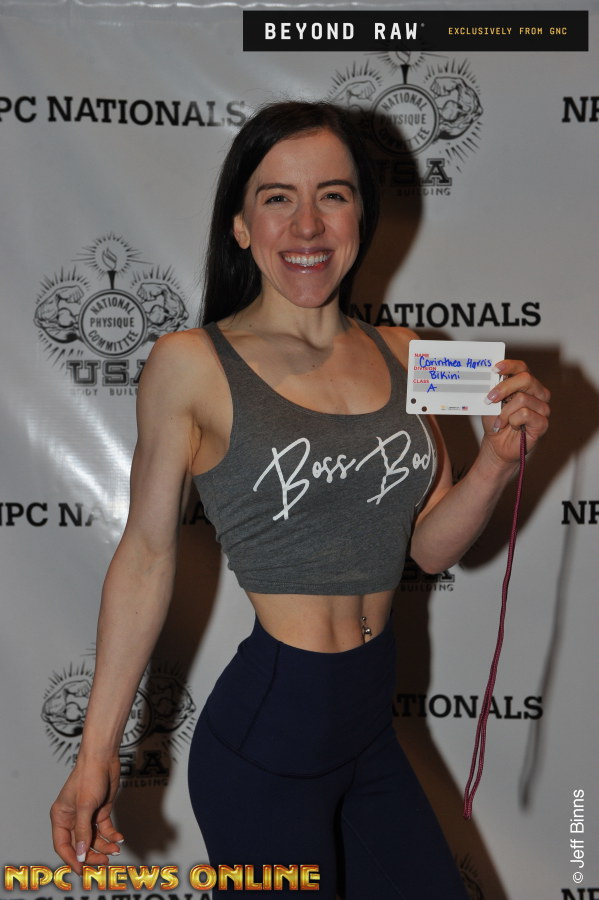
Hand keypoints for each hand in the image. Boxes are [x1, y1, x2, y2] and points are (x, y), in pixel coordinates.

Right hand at [50, 756, 122, 873]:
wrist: (104, 758)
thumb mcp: (85, 806)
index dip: (72, 859)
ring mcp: (87, 816)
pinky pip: (104, 830)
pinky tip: (119, 838)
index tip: (81, 870)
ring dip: (104, 846)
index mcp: (61, 817)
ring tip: (115, 849)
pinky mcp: (100, 811)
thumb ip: (83, 831)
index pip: (63, 845)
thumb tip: (81, 854)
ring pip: (93, 839)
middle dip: (91, 855)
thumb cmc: (89, 776)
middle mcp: (72, 818)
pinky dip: (111, 836)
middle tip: (104, 861)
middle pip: (80, 845)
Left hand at [481, 359, 550, 463]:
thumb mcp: (491, 403)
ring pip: (522, 399)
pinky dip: (513, 421)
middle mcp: (537, 393)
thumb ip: (493, 390)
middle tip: (490, 398)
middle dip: (504, 387)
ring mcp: (542, 407)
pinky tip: (512, 426)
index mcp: (525, 384)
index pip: (522, 367)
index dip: (509, 365)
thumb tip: (489, 378)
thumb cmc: (496, 422)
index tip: (495, 369)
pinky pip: (525, 414)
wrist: (497, 445)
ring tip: (500, 421)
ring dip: (505, 412)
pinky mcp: (543, 422)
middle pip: (526, 378)